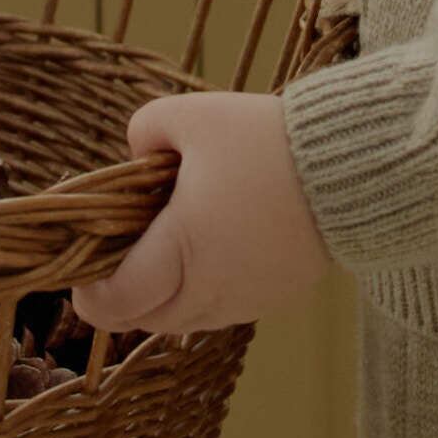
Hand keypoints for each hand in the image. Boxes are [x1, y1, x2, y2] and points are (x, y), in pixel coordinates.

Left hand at [72, 91, 332, 335]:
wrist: (355, 169)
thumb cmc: (266, 140)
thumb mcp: (190, 116)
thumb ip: (145, 131)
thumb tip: (135, 156)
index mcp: (182, 249)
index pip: (117, 301)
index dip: (90, 295)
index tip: (82, 272)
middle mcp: (211, 288)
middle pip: (146, 320)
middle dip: (122, 299)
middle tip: (116, 261)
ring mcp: (248, 299)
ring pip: (185, 320)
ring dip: (164, 298)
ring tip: (162, 254)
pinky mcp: (278, 298)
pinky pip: (224, 309)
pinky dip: (204, 293)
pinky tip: (210, 253)